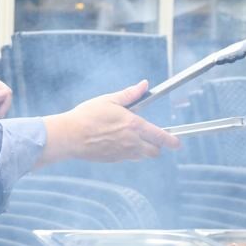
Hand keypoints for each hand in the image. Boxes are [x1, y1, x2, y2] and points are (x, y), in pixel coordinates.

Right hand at [39, 80, 180, 166]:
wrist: (68, 136)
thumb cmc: (87, 116)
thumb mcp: (109, 100)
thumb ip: (129, 94)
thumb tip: (144, 85)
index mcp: (134, 125)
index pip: (160, 136)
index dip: (172, 141)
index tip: (177, 143)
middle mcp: (132, 142)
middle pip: (154, 151)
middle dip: (157, 146)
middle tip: (153, 137)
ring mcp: (122, 153)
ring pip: (142, 156)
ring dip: (143, 149)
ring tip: (133, 138)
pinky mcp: (113, 159)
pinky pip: (127, 158)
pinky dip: (129, 152)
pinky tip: (117, 143)